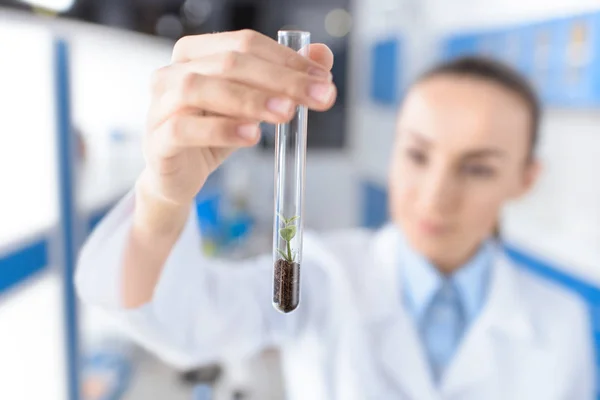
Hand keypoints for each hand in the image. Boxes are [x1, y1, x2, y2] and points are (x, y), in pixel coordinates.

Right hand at [141, 29, 336, 207]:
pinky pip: (185, 129)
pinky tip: (251, 136)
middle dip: (281, 80)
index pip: (245, 43)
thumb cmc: (213, 133)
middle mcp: (173, 72)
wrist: (180, 175)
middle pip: (229, 63)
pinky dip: (221, 130)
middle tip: (319, 97)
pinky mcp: (158, 140)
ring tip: (287, 113)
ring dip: (250, 100)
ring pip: (203, 89)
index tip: (323, 80)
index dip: (287, 59)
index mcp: (196, 53)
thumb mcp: (252, 105)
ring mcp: (160, 104)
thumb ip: (284, 78)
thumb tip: (322, 55)